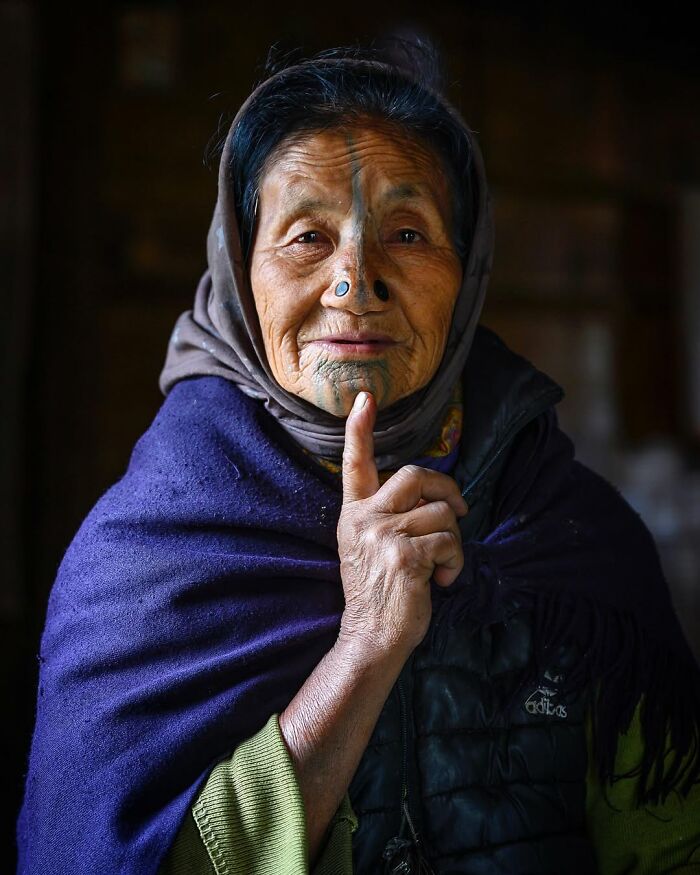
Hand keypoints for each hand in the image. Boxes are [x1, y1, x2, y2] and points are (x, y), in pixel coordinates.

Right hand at [337, 391, 467, 658]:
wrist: (371, 637)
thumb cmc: (379, 592)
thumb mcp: (368, 547)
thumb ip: (388, 516)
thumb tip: (431, 495)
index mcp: (354, 513)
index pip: (355, 463)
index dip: (359, 429)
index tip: (365, 398)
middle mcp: (364, 518)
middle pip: (417, 475)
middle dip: (449, 487)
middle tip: (461, 509)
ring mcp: (383, 535)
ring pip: (442, 512)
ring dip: (454, 539)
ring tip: (442, 565)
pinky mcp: (405, 555)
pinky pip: (449, 540)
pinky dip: (456, 561)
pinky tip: (443, 580)